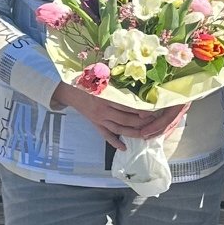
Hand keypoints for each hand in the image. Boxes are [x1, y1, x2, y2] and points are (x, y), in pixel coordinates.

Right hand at [53, 83, 187, 150]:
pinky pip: (106, 136)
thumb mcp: (102, 78)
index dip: (140, 110)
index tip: (152, 110)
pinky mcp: (95, 125)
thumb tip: (134, 76)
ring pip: (119, 129)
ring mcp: (99, 119)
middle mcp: (103, 110)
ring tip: (145, 135)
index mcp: (106, 98)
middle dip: (141, 122)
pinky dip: (114, 143)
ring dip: (133, 133)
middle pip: (126, 120)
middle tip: (154, 122)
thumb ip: (116, 81)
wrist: (70, 91)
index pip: (127, 106)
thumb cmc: (88, 82)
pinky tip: (124, 148)